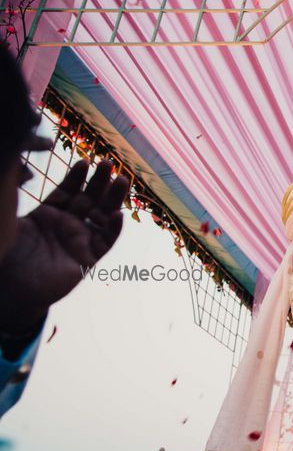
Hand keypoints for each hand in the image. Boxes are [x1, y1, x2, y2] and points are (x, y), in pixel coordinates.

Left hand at [0, 160, 126, 332]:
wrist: (11, 289)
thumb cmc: (6, 255)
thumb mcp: (12, 221)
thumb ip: (16, 198)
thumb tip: (16, 169)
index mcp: (47, 215)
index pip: (67, 192)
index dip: (76, 177)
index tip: (84, 162)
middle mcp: (66, 226)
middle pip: (88, 199)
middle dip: (99, 181)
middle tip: (109, 163)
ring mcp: (78, 241)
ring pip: (102, 217)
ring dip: (113, 199)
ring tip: (122, 180)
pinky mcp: (86, 259)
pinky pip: (104, 243)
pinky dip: (113, 230)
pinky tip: (118, 215)